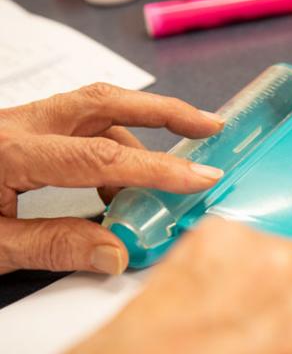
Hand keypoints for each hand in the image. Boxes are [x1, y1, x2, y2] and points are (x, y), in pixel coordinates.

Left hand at [0, 83, 225, 274]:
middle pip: (105, 101)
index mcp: (8, 151)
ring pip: (96, 109)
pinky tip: (119, 185)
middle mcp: (18, 124)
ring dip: (141, 131)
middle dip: (166, 112)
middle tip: (210, 126)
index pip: (99, 156)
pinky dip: (113, 146)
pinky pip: (80, 125)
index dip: (157, 168)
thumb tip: (116, 252)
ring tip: (166, 175)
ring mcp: (21, 122)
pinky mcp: (23, 130)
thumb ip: (54, 246)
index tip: (199, 178)